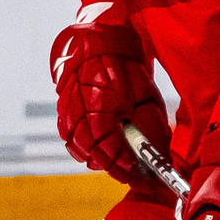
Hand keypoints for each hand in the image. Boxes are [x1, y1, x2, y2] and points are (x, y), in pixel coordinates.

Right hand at [50, 18, 172, 197]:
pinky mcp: (62, 110)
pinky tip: (99, 147)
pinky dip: (84, 148)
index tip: (143, 179)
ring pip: (79, 149)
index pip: (111, 151)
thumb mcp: (146, 95)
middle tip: (135, 175)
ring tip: (119, 162)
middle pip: (93, 155)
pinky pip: (70, 138)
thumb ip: (150, 127)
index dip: (128, 169)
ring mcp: (66, 112)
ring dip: (99, 159)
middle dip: (116, 168)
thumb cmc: (125, 65)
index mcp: (101, 106)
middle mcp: (79, 112)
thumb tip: (158, 157)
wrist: (98, 40)